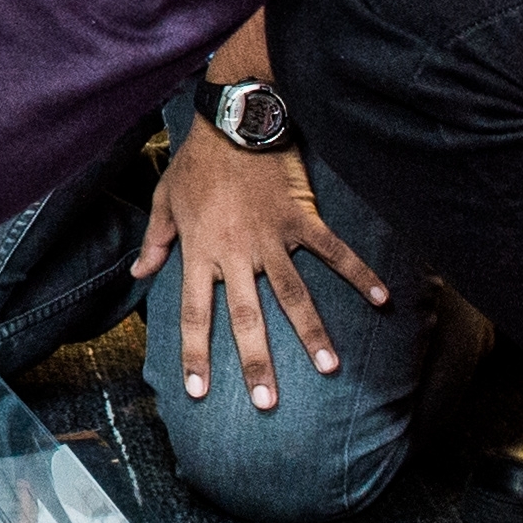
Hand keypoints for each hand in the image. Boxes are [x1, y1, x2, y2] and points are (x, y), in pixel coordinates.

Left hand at [129, 115, 386, 410]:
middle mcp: (237, 253)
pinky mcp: (301, 219)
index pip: (195, 314)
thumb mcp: (164, 199)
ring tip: (330, 367)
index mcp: (200, 252)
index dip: (195, 354)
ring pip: (294, 294)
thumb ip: (155, 241)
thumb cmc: (196, 162)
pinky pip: (333, 251)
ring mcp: (272, 238)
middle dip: (257, 362)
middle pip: (247, 317)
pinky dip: (359, 274)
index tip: (200, 392)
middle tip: (268, 402)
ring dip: (313, 333)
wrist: (234, 120)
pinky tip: (383, 299)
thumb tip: (139, 273)